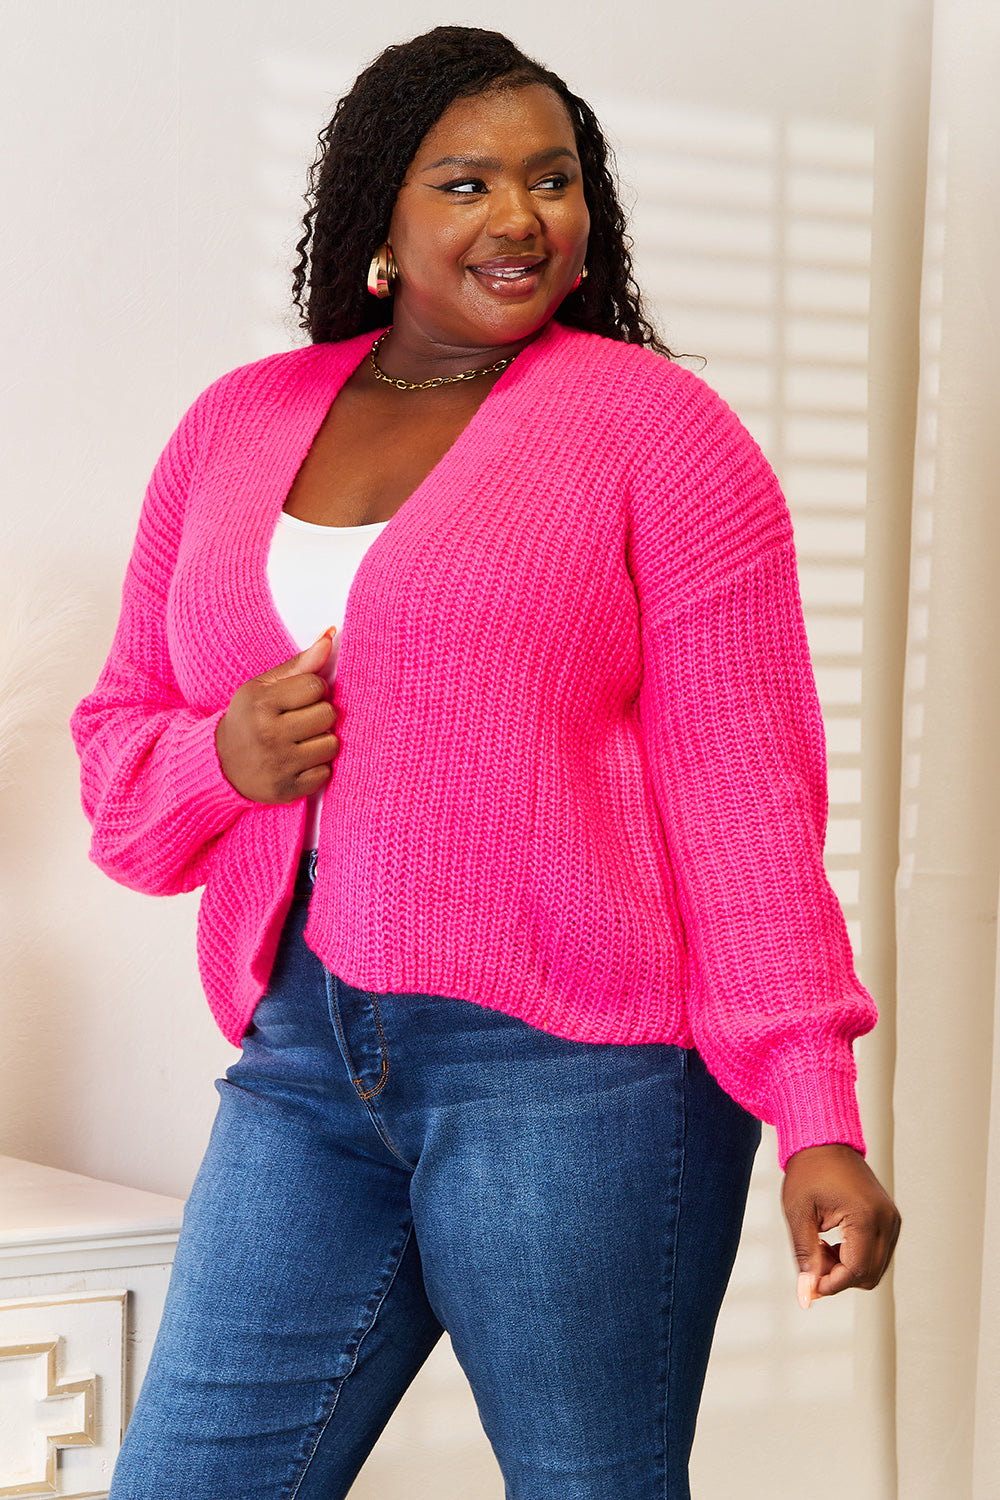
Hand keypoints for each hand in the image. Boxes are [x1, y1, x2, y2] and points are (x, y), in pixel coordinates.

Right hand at [215, 630, 339, 803]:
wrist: (222, 763)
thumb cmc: (249, 718)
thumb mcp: (264, 687)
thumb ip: (300, 664)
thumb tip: (332, 635)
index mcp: (261, 704)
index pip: (317, 686)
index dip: (313, 690)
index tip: (298, 699)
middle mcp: (269, 735)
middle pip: (328, 715)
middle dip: (319, 715)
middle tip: (299, 720)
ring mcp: (279, 765)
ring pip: (332, 744)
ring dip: (321, 741)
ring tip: (300, 741)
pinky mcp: (288, 790)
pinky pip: (326, 773)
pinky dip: (316, 767)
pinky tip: (298, 762)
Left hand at [781, 1143, 900, 1306]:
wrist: (824, 1142)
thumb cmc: (809, 1172)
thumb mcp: (799, 1214)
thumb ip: (805, 1256)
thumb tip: (807, 1294)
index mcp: (866, 1217)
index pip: (855, 1271)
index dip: (830, 1284)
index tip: (808, 1283)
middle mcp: (886, 1220)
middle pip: (869, 1275)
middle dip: (838, 1277)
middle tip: (813, 1257)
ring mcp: (892, 1220)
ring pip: (875, 1269)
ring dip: (847, 1268)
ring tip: (821, 1245)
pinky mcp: (890, 1220)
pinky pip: (877, 1254)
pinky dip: (856, 1258)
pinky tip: (834, 1242)